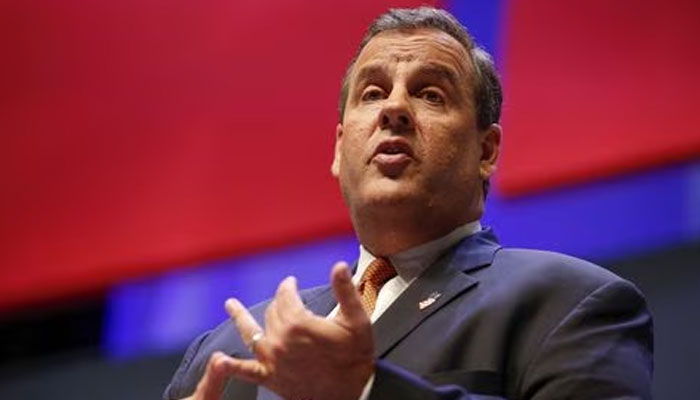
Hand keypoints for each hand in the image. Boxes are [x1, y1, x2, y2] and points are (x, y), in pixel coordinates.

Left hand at [189, 262, 374, 399]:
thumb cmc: (355, 358)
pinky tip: (219, 359)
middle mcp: (280, 340)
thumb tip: (339, 266)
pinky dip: (230, 365)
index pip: (286, 295)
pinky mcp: (270, 377)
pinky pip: (245, 370)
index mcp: (298, 323)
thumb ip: (345, 291)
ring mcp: (272, 359)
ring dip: (241, 317)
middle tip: (287, 299)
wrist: (352, 394)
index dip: (289, 286)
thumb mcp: (356, 320)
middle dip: (279, 302)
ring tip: (230, 305)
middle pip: (272, 311)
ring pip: (253, 332)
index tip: (291, 282)